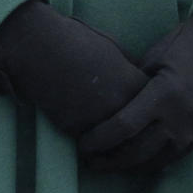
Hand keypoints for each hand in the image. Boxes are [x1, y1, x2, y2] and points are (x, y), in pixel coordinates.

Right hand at [0, 0, 145, 136]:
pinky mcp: (73, 128)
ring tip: (113, 152)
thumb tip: (137, 81)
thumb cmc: (75, 40)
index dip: (149, 111)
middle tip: (133, 142)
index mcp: (131, 83)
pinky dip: (89, 145)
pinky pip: (88, 144)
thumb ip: (128, 71)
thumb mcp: (112, 49)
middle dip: (135, 137)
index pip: (154, 108)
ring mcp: (96, 118)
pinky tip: (89, 147)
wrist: (38, 46)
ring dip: (114, 149)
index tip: (144, 113)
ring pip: (114, 145)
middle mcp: (119, 104)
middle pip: (138, 132)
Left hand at [79, 2, 192, 171]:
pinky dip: (156, 159)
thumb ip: (135, 87)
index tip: (83, 145)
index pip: (123, 127)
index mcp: (164, 93)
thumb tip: (108, 108)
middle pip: (138, 151)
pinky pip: (177, 154)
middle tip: (90, 162)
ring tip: (111, 165)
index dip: (99, 140)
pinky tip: (139, 160)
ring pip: (158, 160)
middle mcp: (182, 116)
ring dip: (132, 166)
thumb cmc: (185, 41)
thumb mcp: (154, 59)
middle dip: (111, 160)